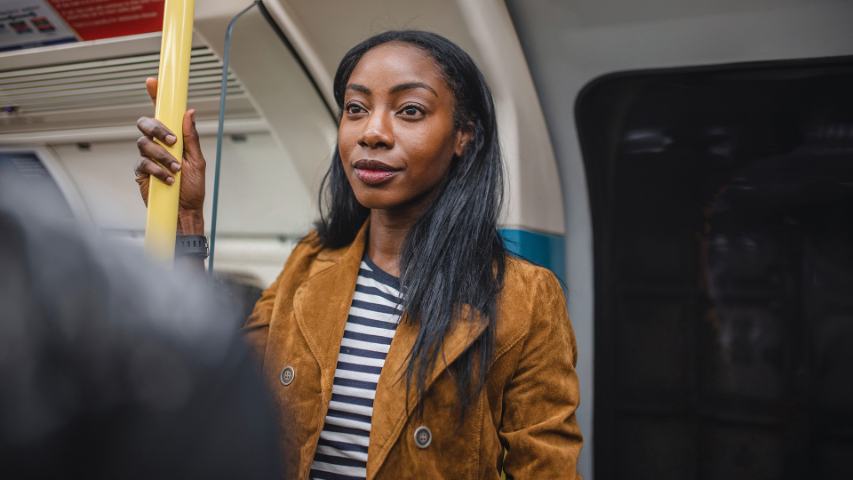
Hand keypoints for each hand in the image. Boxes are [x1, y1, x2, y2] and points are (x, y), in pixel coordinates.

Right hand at [134, 77, 205, 231]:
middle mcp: (158, 144)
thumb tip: (190, 112)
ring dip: (162, 155)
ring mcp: (147, 157)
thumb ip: (192, 137)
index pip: (162, 113)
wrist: (184, 212)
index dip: (156, 95)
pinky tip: (168, 179)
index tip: (153, 82)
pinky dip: (156, 170)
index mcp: (173, 138)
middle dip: (157, 129)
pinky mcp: (140, 172)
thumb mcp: (197, 161)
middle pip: (145, 123)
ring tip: (175, 169)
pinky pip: (142, 163)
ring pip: (143, 143)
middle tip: (173, 141)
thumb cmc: (192, 188)